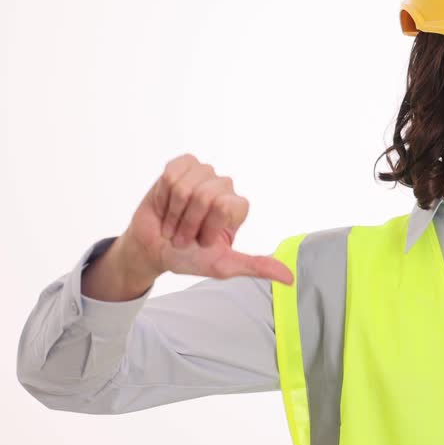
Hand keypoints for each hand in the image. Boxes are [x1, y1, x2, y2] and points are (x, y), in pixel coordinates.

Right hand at [122, 153, 294, 284]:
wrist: (154, 249)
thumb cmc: (189, 256)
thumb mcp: (224, 265)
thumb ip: (256, 266)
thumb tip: (289, 277)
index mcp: (237, 208)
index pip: (224, 207)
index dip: (207, 227)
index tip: (202, 242)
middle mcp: (224, 188)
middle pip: (205, 195)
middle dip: (188, 222)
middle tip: (184, 235)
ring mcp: (202, 174)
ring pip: (185, 186)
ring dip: (174, 212)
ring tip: (174, 222)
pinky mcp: (180, 167)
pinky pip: (171, 175)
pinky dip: (163, 196)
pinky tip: (166, 205)